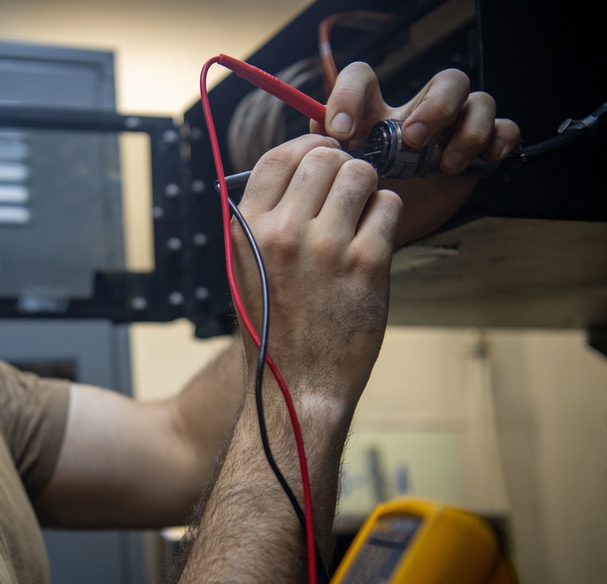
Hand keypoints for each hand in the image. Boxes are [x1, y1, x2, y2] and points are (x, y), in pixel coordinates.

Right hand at [234, 134, 400, 406]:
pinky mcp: (367, 264)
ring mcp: (326, 247)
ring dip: (367, 188)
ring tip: (361, 217)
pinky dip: (385, 217)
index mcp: (248, 230)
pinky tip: (374, 240)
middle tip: (348, 192)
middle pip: (324, 158)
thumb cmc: (274, 327)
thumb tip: (298, 172)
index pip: (279, 158)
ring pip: (361, 174)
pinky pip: (388, 207)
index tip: (324, 153)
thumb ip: (263, 220)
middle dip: (342, 167)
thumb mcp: (247, 269)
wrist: (297, 384)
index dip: (308, 146)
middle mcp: (282, 232)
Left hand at [312, 62, 520, 244]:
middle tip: (412, 141)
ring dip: (466, 128)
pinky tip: (480, 161)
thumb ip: (319, 159)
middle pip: (443, 81)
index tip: (339, 131)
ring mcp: (451, 131)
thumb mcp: (330, 183)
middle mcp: (415, 115)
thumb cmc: (351, 203)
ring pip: (476, 100)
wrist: (373, 236)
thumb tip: (311, 142)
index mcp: (373, 115)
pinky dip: (499, 139)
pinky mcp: (476, 154)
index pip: (364, 78)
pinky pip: (503, 128)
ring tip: (445, 164)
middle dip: (432, 108)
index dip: (351, 95)